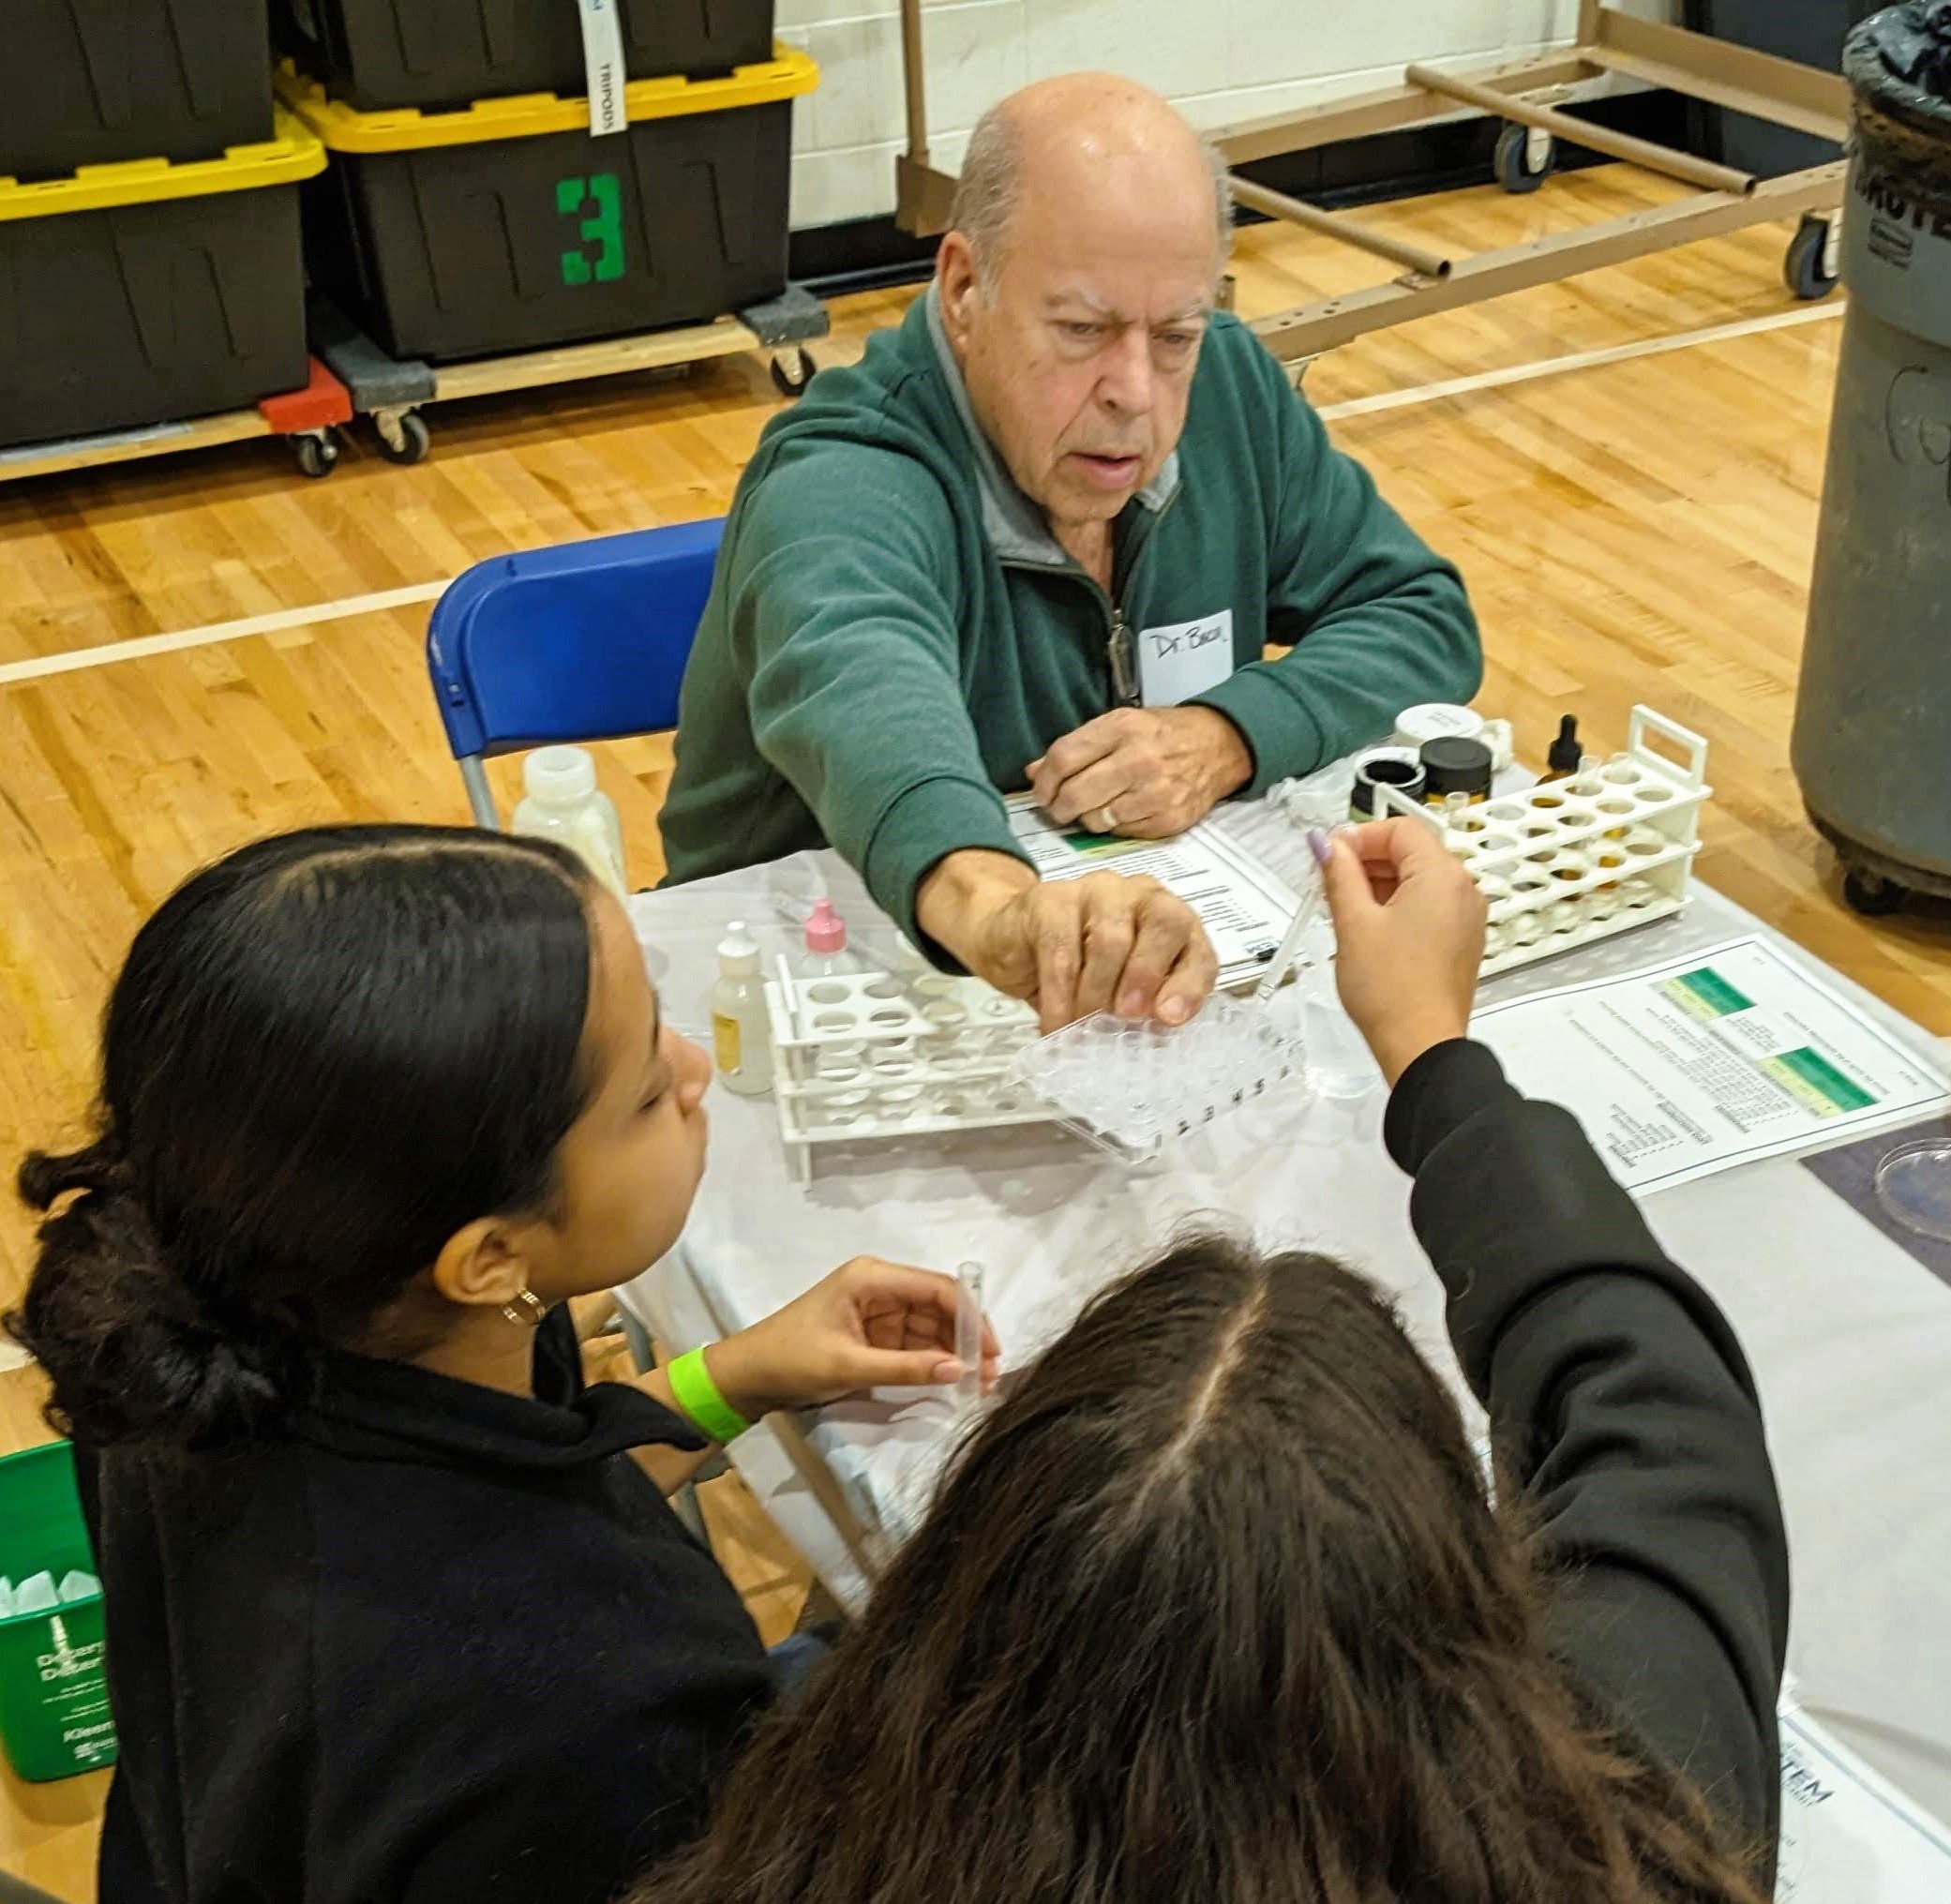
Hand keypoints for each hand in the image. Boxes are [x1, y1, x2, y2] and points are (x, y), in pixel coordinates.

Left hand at [702, 1257, 1000, 1417]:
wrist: (748, 1377)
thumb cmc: (791, 1359)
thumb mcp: (849, 1365)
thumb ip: (906, 1368)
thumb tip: (960, 1371)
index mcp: (872, 1277)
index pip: (936, 1288)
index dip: (970, 1317)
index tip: (992, 1350)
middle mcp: (881, 1287)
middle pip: (939, 1306)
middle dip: (967, 1339)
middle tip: (993, 1375)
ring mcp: (880, 1312)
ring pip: (932, 1328)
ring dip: (956, 1354)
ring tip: (981, 1385)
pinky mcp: (876, 1336)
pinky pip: (916, 1345)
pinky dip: (936, 1362)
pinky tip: (956, 1381)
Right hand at [915, 851, 1217, 1031]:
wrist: (1012, 941)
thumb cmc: (1077, 971)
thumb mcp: (1120, 992)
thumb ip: (1146, 1004)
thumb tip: (1160, 1029)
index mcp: (1168, 920)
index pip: (1196, 947)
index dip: (1189, 984)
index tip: (1170, 1018)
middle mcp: (1139, 896)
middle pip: (1164, 922)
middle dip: (1147, 976)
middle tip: (1126, 1017)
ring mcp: (1096, 891)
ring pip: (1110, 939)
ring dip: (1097, 994)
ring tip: (1083, 1026)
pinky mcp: (1051, 898)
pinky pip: (1061, 950)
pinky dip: (1059, 996)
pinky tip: (1055, 1023)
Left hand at [1026, 705, 1251, 837]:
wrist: (1217, 746)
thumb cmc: (1162, 735)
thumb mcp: (1119, 725)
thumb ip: (1076, 747)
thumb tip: (1034, 772)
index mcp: (1121, 728)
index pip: (1063, 758)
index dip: (1043, 780)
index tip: (1041, 790)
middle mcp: (1138, 759)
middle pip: (1074, 794)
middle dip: (1057, 807)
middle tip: (1058, 808)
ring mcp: (1155, 792)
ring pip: (1095, 820)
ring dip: (1086, 819)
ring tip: (1093, 808)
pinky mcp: (1167, 819)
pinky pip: (1121, 833)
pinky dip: (1114, 828)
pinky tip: (1121, 813)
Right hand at [1317, 818, 1485, 1085]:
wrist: (1420, 1045)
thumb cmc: (1393, 991)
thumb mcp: (1353, 922)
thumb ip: (1338, 873)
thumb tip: (1326, 843)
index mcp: (1442, 876)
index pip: (1400, 829)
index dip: (1359, 837)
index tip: (1329, 854)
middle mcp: (1463, 891)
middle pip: (1411, 852)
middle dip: (1366, 861)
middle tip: (1329, 882)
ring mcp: (1466, 918)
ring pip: (1418, 880)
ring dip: (1379, 885)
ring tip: (1344, 911)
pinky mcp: (1460, 941)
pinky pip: (1428, 907)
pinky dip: (1397, 908)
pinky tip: (1368, 931)